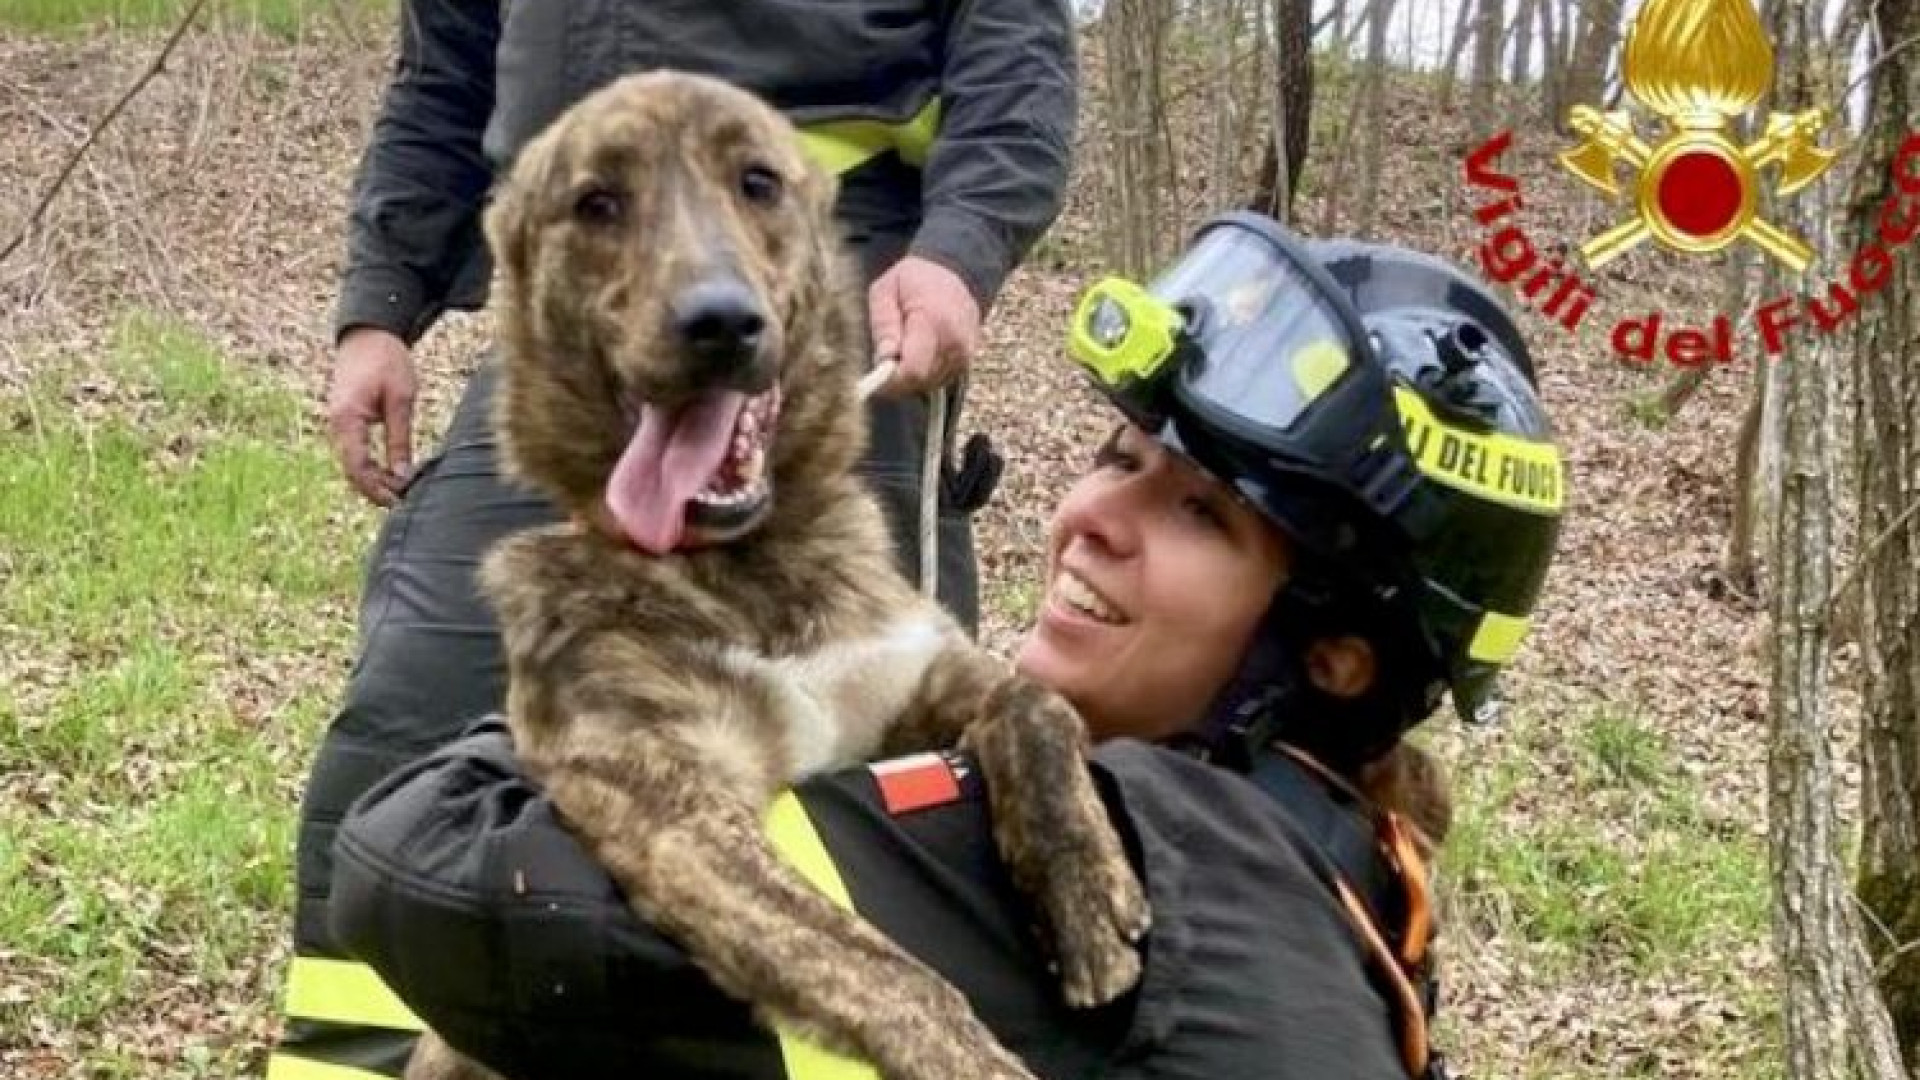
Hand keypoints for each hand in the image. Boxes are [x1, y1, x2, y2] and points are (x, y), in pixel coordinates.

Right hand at [326, 327, 417, 506]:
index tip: (399, 502)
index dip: (376, 489)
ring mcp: (338, 422)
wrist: (367, 333)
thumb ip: (400, 438)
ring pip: (352, 462)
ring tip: (401, 491)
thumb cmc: (386, 360)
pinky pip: (354, 450)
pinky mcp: (345, 420)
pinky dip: (370, 465)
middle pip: (352, 470)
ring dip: (373, 479)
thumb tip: (402, 474)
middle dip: (375, 490)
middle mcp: (336, 424)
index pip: (357, 467)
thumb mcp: (401, 399)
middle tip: (403, 503)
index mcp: (347, 419)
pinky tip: (390, 472)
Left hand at [868, 255, 980, 396]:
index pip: (913, 370)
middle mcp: (955, 342)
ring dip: (910, 375)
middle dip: (898, 377)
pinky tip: (918, 350)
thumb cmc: (914, 279)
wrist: (955, 271)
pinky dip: (924, 372)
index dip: (890, 380)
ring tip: (904, 346)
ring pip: (929, 384)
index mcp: (934, 322)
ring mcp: (964, 354)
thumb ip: (883, 324)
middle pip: (920, 382)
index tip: (875, 375)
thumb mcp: (885, 290)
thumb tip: (884, 357)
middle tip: (887, 354)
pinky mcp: (966, 361)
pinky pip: (939, 379)